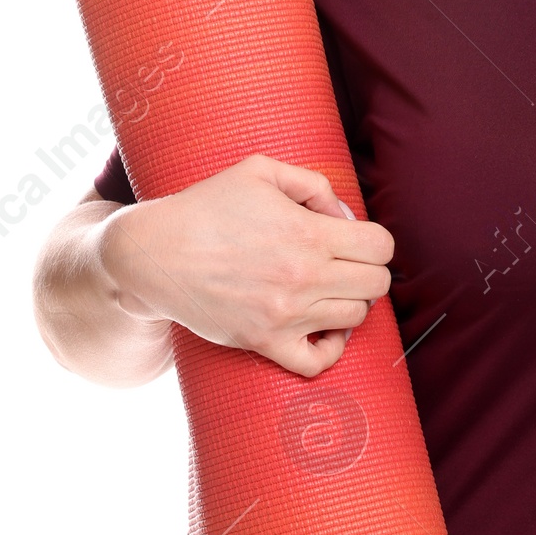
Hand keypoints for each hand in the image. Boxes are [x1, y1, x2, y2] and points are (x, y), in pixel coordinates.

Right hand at [98, 152, 394, 376]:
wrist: (153, 253)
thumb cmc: (206, 207)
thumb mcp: (260, 171)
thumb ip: (314, 185)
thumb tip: (346, 217)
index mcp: (309, 234)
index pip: (382, 247)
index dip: (374, 241)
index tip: (354, 240)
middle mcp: (304, 277)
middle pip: (376, 284)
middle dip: (366, 270)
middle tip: (341, 264)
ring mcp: (286, 315)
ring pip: (356, 319)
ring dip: (349, 303)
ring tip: (327, 291)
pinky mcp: (264, 342)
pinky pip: (318, 363)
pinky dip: (330, 349)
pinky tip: (322, 329)